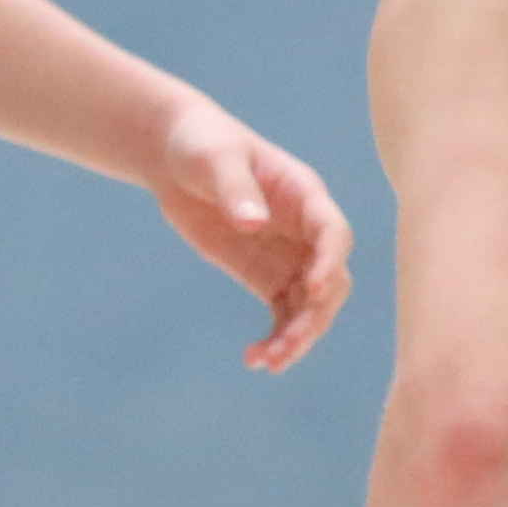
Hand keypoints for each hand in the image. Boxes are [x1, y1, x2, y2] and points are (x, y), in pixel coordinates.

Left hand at [155, 98, 356, 372]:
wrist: (175, 155)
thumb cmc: (202, 143)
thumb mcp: (215, 159)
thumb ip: (236, 188)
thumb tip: (253, 221)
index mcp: (304, 195)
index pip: (332, 233)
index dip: (329, 262)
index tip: (312, 289)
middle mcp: (305, 231)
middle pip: (331, 280)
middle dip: (315, 314)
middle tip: (288, 344)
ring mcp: (288, 256)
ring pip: (309, 307)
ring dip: (297, 337)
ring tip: (268, 362)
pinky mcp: (264, 275)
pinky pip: (282, 314)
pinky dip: (275, 338)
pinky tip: (254, 360)